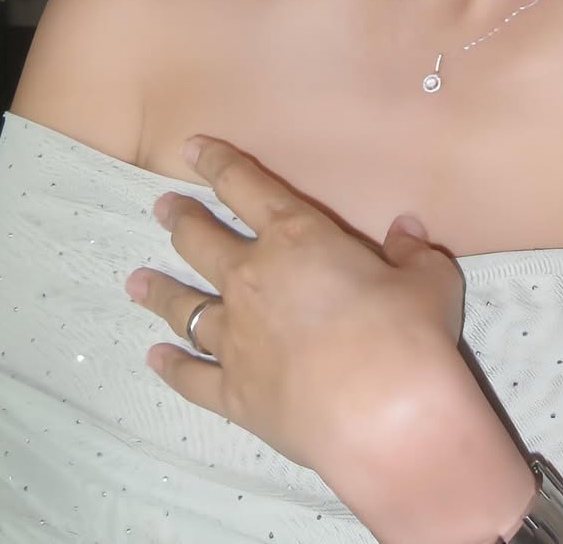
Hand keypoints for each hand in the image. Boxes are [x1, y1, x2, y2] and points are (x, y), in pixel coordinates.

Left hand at [125, 137, 533, 543]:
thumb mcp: (427, 278)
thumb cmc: (408, 333)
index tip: (192, 148)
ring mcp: (235, 337)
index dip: (218, 163)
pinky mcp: (232, 393)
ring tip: (136, 280)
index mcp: (297, 236)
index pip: (248, 186)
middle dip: (181, 219)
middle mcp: (252, 279)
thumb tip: (408, 232)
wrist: (384, 415)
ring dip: (159, 290)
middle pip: (202, 241)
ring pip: (183, 306)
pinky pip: (191, 375)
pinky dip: (171, 366)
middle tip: (162, 207)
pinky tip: (154, 358)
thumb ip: (412, 252)